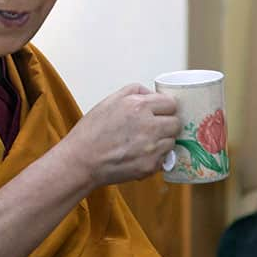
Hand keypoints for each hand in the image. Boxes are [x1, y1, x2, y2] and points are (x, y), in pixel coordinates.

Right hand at [59, 83, 180, 188]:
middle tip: (152, 129)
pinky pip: (164, 159)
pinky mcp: (150, 165)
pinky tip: (139, 155)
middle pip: (176, 123)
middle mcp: (148, 125)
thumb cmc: (91, 132)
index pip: (171, 103)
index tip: (160, 113)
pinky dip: (155, 157)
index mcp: (138, 106)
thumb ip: (134, 91)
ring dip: (162, 142)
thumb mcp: (109, 101)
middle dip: (166, 125)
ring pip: (172, 141)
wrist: (81, 161)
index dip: (165, 108)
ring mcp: (151, 147)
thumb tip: (153, 94)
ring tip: (143, 143)